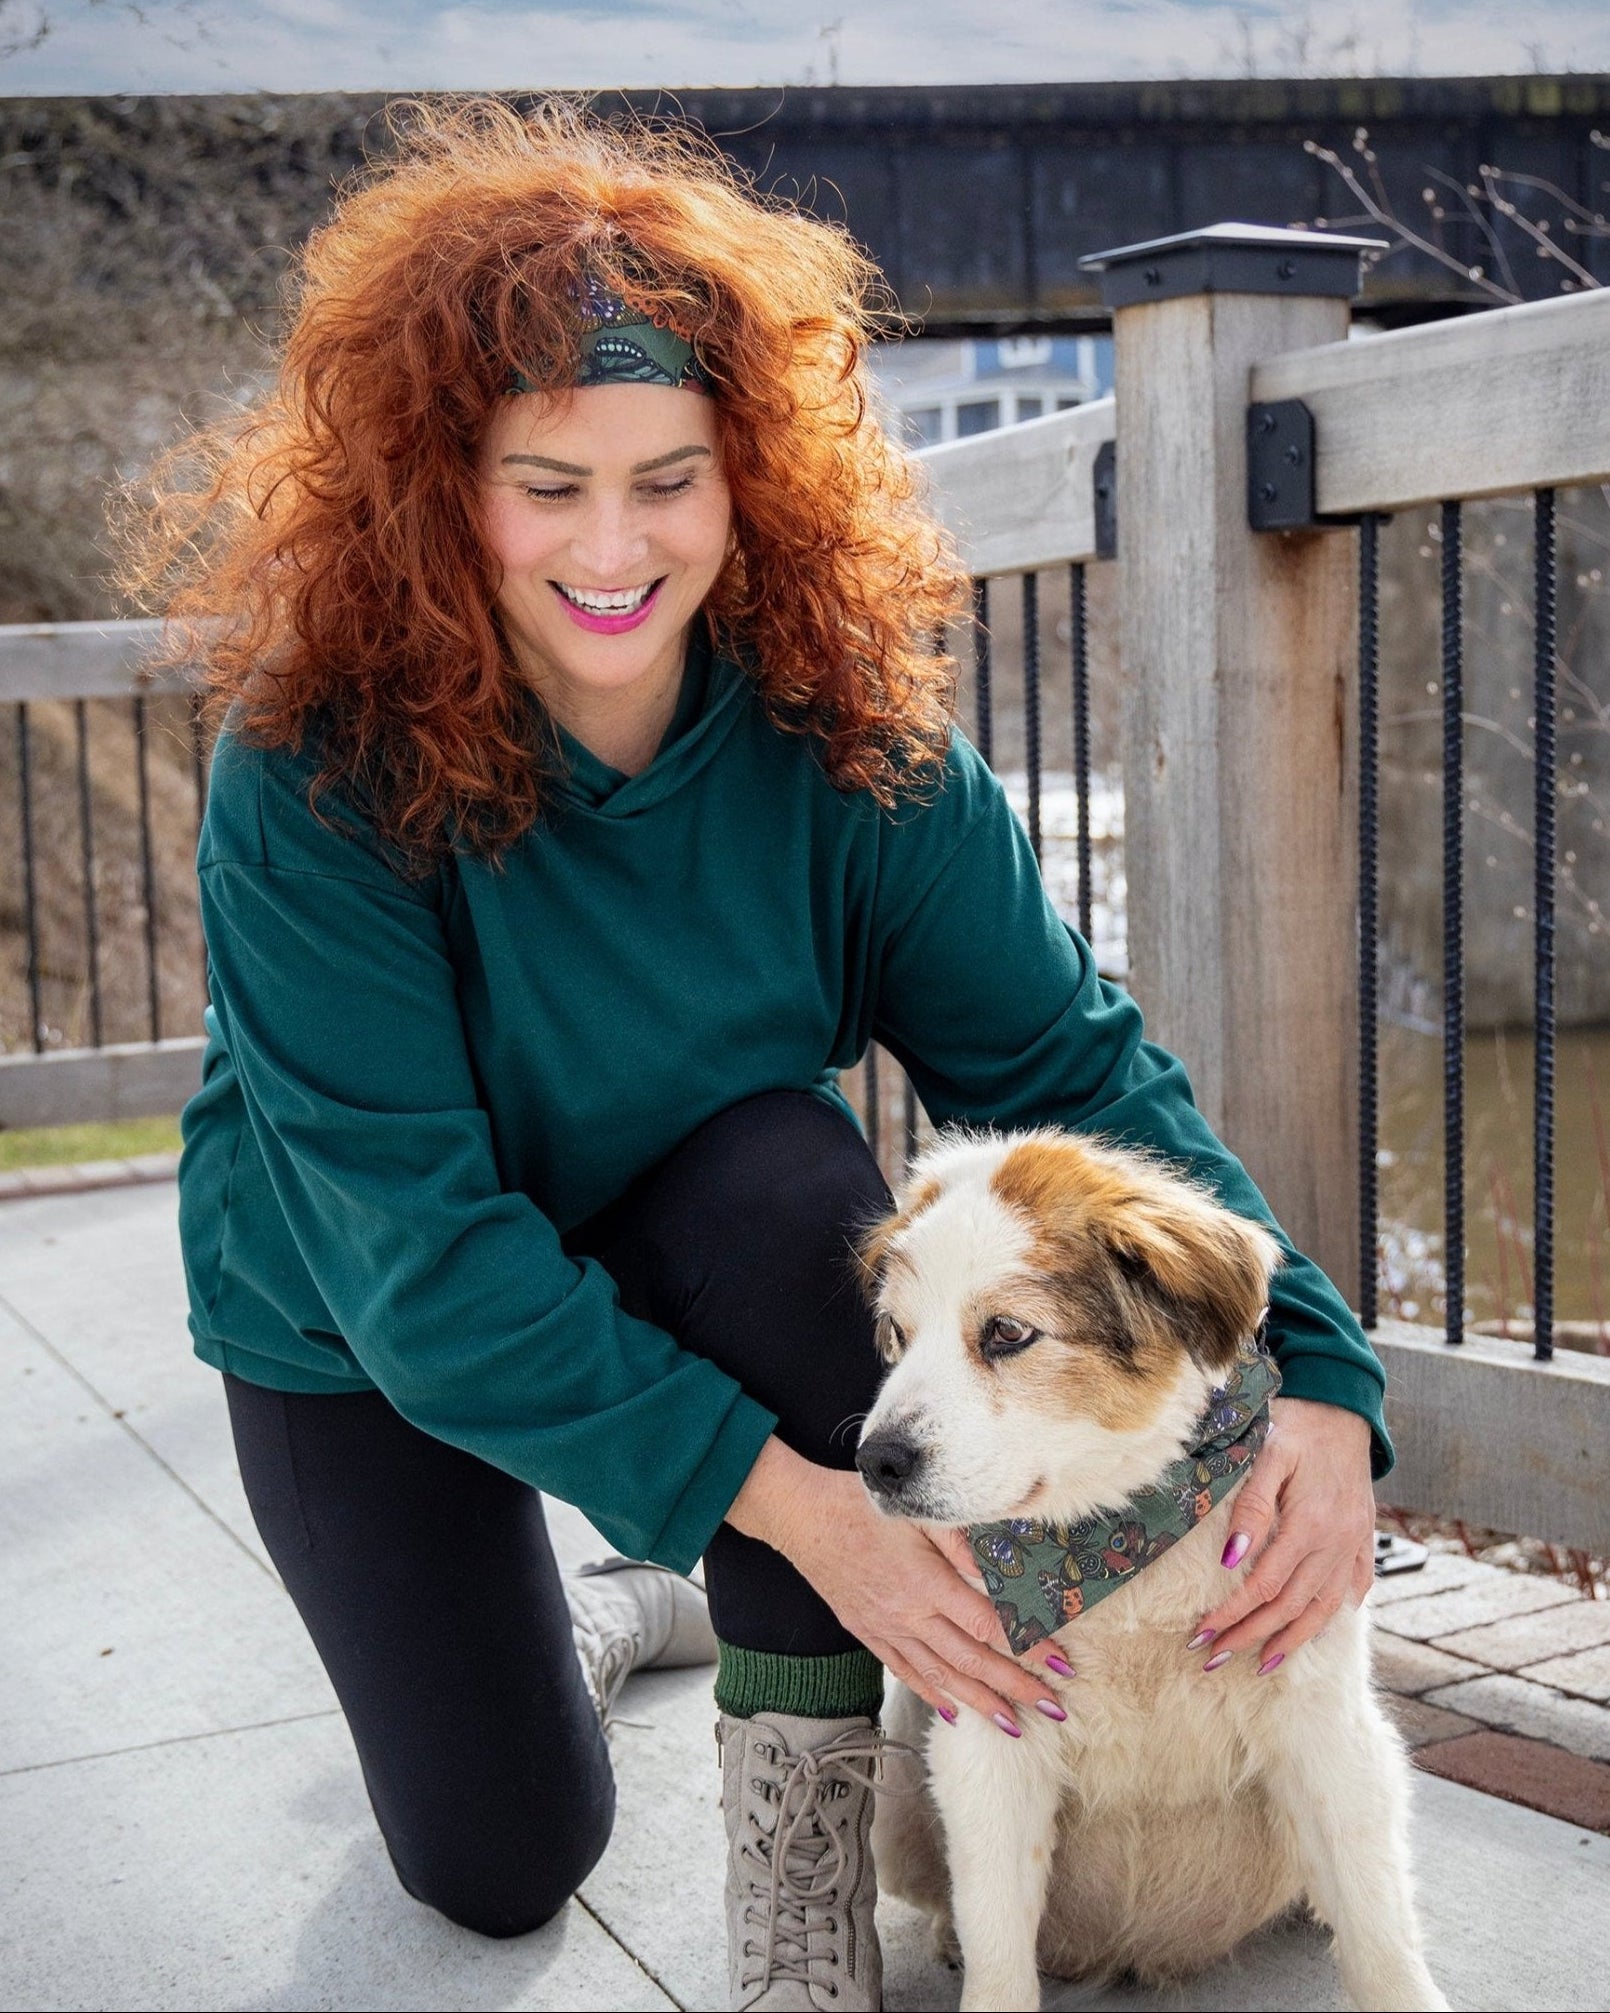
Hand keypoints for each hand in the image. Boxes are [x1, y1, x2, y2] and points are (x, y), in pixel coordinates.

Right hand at [727, 1439, 1062, 1731]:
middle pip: (971, 1660)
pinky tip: (952, 1709)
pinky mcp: (867, 1632)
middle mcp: (907, 1615)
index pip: (989, 1625)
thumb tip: (1005, 1566)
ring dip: (979, 1701)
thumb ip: (960, 1541)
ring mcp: (885, 1629)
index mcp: (925, 1583)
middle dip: (1015, 1687)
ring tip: (1012, 1723)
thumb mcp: (914, 1512)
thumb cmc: (856, 1503)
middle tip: (1052, 1708)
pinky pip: (904, 1670)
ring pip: (940, 1675)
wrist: (798, 1516)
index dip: (1029, 1647)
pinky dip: (931, 1692)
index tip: (1061, 1665)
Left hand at [1191, 1397, 1375, 1671]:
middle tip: (1215, 1659)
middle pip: (1290, 1606)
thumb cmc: (1297, 1425)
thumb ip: (1252, 1508)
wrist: (1345, 1406)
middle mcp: (1336, 1543)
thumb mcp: (1268, 1454)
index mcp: (1310, 1524)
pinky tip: (1316, 1628)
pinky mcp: (1364, 1539)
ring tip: (1263, 1664)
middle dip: (1250, 1637)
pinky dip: (1333, 1613)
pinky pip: (1353, 1588)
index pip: (1264, 1586)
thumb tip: (1230, 1560)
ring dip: (1291, 1640)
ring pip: (1323, 1608)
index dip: (1232, 1615)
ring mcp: (1354, 1545)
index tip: (1201, 1635)